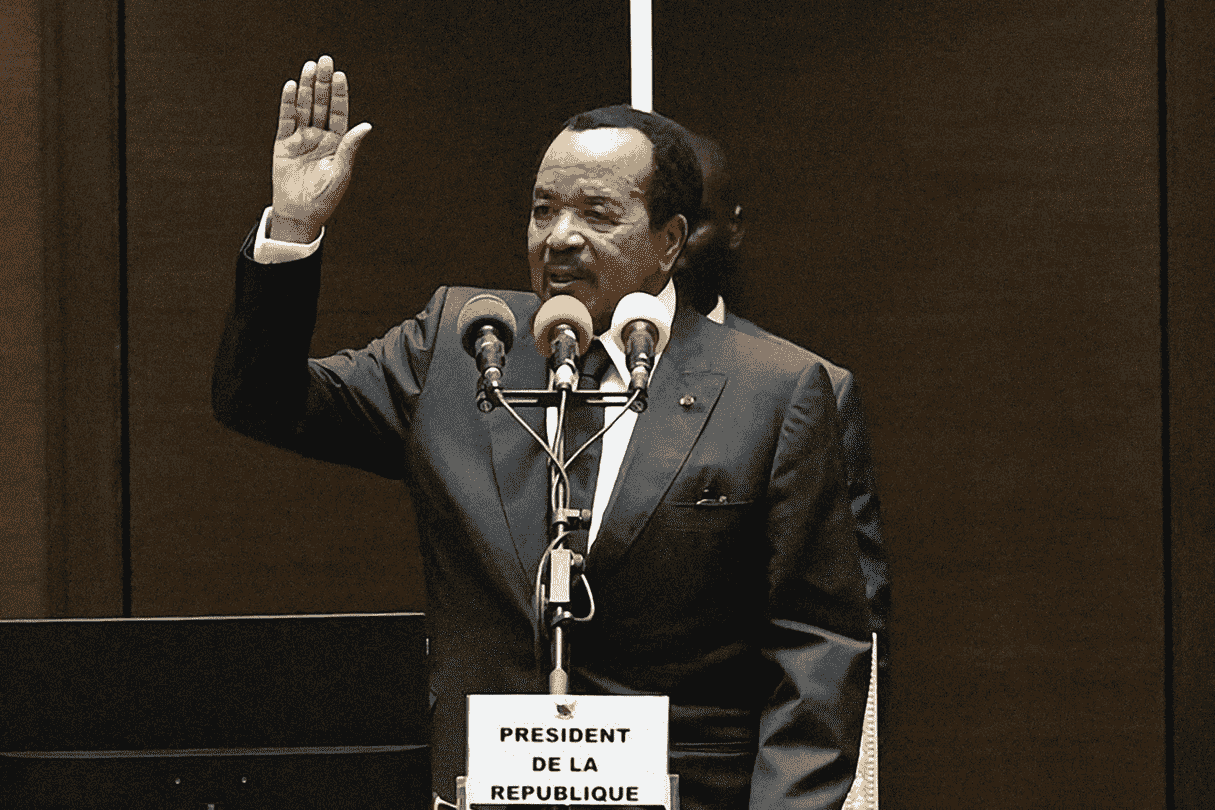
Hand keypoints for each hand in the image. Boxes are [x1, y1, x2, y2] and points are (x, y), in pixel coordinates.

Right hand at [270, 55, 372, 241]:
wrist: (301, 213)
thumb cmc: (325, 197)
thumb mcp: (341, 172)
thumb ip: (350, 148)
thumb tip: (366, 126)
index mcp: (337, 142)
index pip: (338, 112)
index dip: (339, 94)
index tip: (340, 75)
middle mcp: (320, 136)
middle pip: (321, 104)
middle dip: (323, 83)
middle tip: (324, 60)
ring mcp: (301, 138)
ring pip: (304, 107)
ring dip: (306, 87)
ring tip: (309, 67)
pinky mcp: (284, 143)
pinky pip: (286, 120)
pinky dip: (288, 103)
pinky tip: (291, 87)